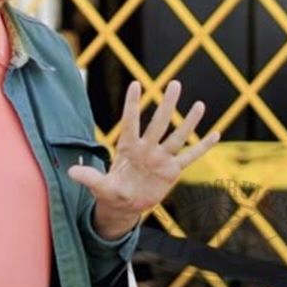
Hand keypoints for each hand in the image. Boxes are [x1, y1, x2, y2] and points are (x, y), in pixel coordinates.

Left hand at [68, 80, 220, 239]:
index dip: (132, 104)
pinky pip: (190, 157)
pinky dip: (203, 147)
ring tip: (199, 104)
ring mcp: (161, 158)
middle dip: (166, 104)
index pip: (130, 121)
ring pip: (177, 136)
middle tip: (175, 83)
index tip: (135, 84)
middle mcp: (146, 148)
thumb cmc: (110, 191)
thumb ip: (89, 177)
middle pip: (158, 123)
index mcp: (127, 147)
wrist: (124, 204)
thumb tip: (71, 171)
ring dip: (188, 121)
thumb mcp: (99, 186)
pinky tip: (216, 134)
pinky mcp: (172, 170)